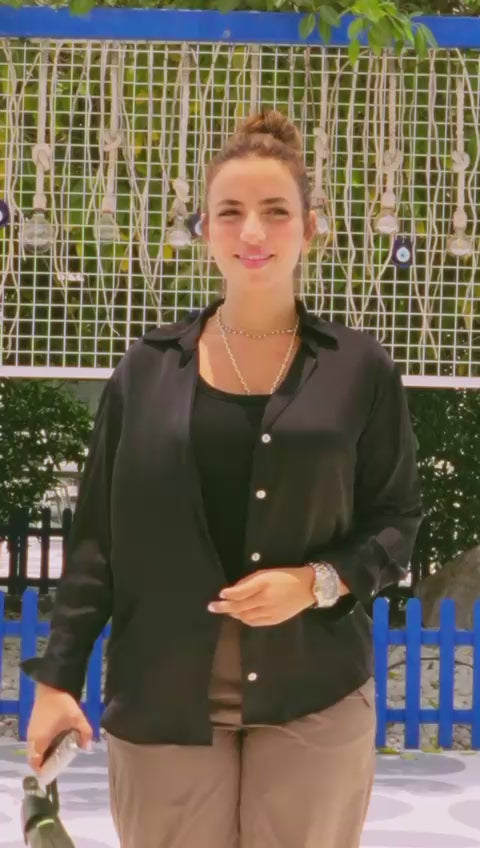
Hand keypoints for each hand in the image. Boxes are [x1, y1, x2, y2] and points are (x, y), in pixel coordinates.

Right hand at [26, 683, 92, 774]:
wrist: (51, 686)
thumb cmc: (62, 704)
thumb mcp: (77, 718)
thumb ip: (85, 733)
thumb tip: (87, 747)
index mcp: (40, 740)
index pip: (35, 763)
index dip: (43, 770)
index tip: (53, 771)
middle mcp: (32, 738)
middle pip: (34, 758)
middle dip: (44, 762)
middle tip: (58, 762)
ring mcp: (31, 731)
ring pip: (34, 750)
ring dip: (43, 753)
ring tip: (58, 752)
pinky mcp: (33, 725)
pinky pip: (34, 742)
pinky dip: (42, 746)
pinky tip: (55, 741)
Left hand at [208, 566, 347, 626]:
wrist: (308, 587)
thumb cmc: (285, 576)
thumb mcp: (267, 573)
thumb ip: (249, 581)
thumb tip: (233, 590)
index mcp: (264, 584)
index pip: (241, 592)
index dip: (229, 594)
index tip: (219, 594)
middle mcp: (266, 600)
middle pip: (240, 606)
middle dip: (224, 607)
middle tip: (212, 607)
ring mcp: (271, 612)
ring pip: (246, 616)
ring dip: (234, 614)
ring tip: (225, 610)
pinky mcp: (275, 620)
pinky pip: (255, 622)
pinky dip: (245, 620)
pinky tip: (240, 616)